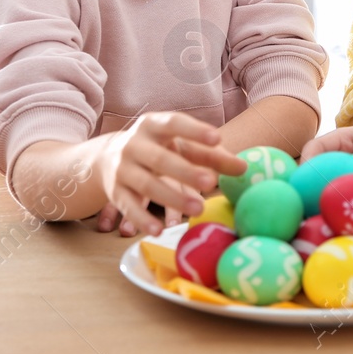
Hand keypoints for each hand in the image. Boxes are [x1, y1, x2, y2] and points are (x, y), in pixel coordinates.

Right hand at [93, 112, 244, 237]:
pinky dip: (142, 219)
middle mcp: (134, 144)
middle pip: (160, 159)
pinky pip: (128, 207)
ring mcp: (123, 168)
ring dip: (171, 198)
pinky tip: (160, 230)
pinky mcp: (115, 192)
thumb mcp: (182, 145)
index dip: (195, 130)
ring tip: (198, 209)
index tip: (217, 138)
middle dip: (185, 172)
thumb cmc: (159, 149)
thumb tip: (244, 168)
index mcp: (153, 125)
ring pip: (146, 184)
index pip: (174, 123)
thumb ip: (212, 154)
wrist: (108, 157)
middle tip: (211, 183)